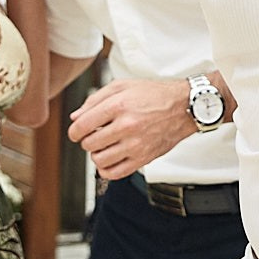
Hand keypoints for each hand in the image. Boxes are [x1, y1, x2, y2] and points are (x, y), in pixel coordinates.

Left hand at [67, 78, 194, 178]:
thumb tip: (75, 117)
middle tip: (95, 135)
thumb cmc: (154, 94)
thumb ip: (95, 99)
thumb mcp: (123, 86)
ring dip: (96, 154)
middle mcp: (127, 126)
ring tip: (104, 145)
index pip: (82, 126)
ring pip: (99, 160)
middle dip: (86, 140)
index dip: (74, 131)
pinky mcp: (144, 158)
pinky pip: (114, 173)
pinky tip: (110, 158)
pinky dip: (106, 169)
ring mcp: (136, 144)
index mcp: (119, 105)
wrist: (184, 106)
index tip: (77, 132)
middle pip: (89, 144)